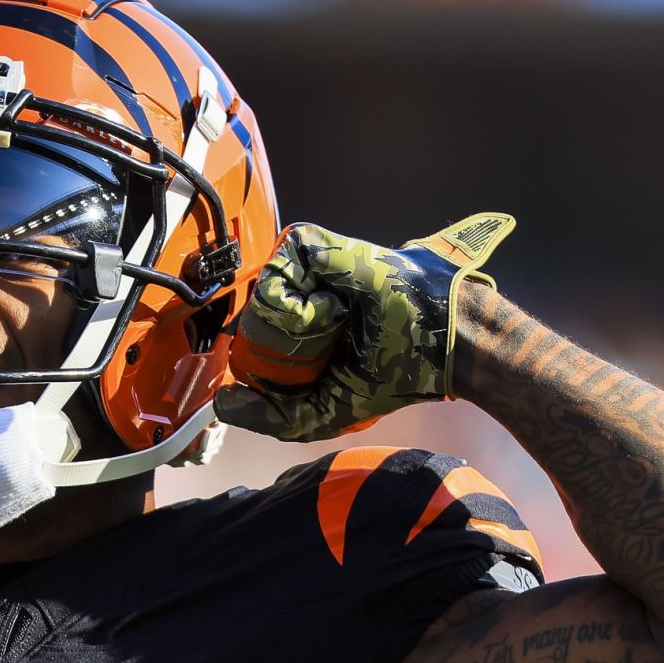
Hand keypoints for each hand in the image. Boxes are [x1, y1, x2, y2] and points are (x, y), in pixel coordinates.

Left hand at [213, 213, 514, 441]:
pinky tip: (334, 308)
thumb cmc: (396, 371)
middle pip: (251, 317)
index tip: (292, 373)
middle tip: (321, 348)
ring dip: (290, 323)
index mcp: (304, 330)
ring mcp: (309, 269)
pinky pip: (276, 272)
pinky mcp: (318, 246)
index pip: (254, 340)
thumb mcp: (325, 410)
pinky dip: (298, 301)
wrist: (440, 341)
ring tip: (333, 325)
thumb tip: (223, 405)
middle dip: (274, 345)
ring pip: (260, 294)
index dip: (259, 360)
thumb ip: (272, 415)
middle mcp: (303, 295)